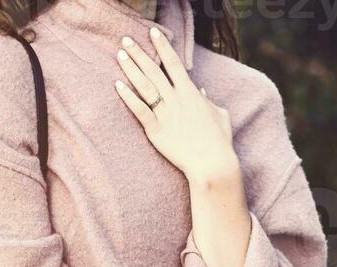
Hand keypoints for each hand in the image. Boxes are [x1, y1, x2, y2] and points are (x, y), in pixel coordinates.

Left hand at [115, 28, 238, 184]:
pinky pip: (139, 110)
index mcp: (190, 93)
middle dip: (139, 53)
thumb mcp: (219, 115)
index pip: (173, 63)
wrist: (211, 163)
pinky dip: (128, 97)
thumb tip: (201, 92)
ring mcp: (165, 115)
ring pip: (144, 86)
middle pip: (154, 70)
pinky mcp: (156, 131)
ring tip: (120, 55)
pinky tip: (117, 85)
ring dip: (131, 69)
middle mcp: (175, 100)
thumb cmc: (218, 141)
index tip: (153, 32)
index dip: (162, 46)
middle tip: (126, 40)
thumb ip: (208, 101)